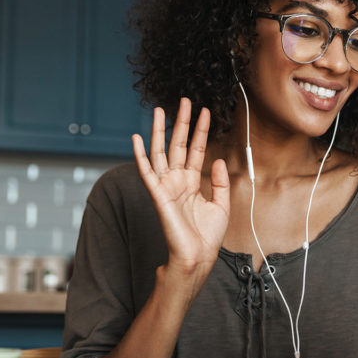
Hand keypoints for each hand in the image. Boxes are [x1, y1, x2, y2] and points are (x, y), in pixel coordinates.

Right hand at [133, 98, 229, 280]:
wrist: (197, 256)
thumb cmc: (206, 237)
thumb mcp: (221, 205)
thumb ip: (219, 182)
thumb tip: (217, 160)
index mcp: (192, 182)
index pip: (196, 149)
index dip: (201, 131)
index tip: (205, 112)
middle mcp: (177, 180)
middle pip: (178, 144)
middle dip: (181, 123)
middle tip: (184, 101)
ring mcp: (167, 186)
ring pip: (160, 152)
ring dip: (159, 131)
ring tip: (160, 110)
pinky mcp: (158, 195)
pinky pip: (147, 172)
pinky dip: (140, 155)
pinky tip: (137, 139)